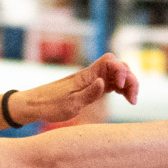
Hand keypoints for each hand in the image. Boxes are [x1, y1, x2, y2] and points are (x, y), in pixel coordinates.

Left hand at [23, 54, 140, 122]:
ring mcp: (92, 81)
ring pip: (117, 75)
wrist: (35, 105)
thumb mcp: (70, 104)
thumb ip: (89, 94)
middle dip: (130, 79)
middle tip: (133, 100)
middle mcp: (91, 75)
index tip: (119, 87)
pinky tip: (126, 98)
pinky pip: (111, 84)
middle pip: (118, 67)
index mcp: (87, 75)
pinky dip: (121, 88)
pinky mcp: (91, 88)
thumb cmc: (50, 106)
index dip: (120, 70)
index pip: (110, 61)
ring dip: (128, 84)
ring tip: (132, 101)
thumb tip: (103, 82)